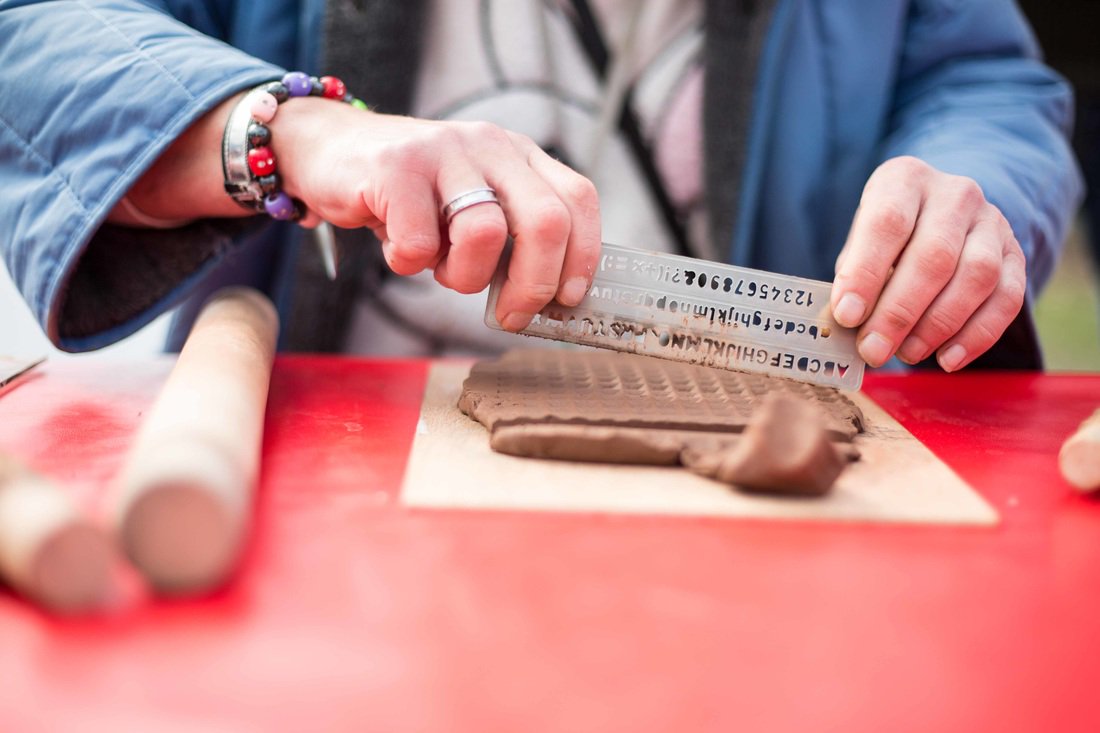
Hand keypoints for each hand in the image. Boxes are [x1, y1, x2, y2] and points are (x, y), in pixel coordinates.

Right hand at [273, 99, 600, 330]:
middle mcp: (489, 144)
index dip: (582, 257)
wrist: (324, 150)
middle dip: (534, 284)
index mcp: (518, 155)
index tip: (567, 299)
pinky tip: (397, 249)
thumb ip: (509, 236)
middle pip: (546, 220)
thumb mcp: (470, 205)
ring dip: (463, 276)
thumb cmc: (408, 196)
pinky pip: (420, 244)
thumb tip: (545, 300)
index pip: (577, 200)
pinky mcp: (396, 166)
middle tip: (511, 314)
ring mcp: (444, 150)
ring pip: (485, 234)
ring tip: (438, 267)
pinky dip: (408, 265)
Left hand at [830, 156, 1025, 370]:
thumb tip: (842, 324)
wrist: (940, 216)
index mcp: (904, 180)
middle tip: (874, 350)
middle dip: (899, 312)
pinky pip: (1007, 299)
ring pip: (976, 276)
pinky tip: (948, 359)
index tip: (847, 315)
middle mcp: (954, 194)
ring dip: (938, 325)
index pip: (887, 223)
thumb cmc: (885, 238)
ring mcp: (992, 222)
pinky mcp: (1016, 255)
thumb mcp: (861, 243)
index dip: (865, 272)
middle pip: (934, 255)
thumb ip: (853, 276)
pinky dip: (977, 335)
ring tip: (907, 353)